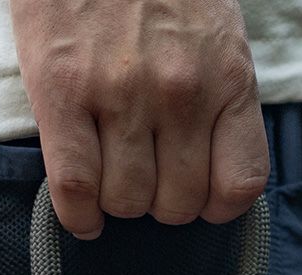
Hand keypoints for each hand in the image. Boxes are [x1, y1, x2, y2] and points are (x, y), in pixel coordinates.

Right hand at [8, 0, 268, 236]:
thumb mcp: (214, 32)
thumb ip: (218, 95)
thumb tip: (209, 173)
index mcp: (227, 77)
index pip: (240, 186)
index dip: (216, 207)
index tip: (199, 199)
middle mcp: (180, 92)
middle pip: (178, 205)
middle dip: (162, 203)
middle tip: (146, 178)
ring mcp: (120, 93)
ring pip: (127, 202)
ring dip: (119, 204)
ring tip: (111, 177)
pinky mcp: (61, 89)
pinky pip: (76, 188)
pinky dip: (79, 215)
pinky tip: (82, 214)